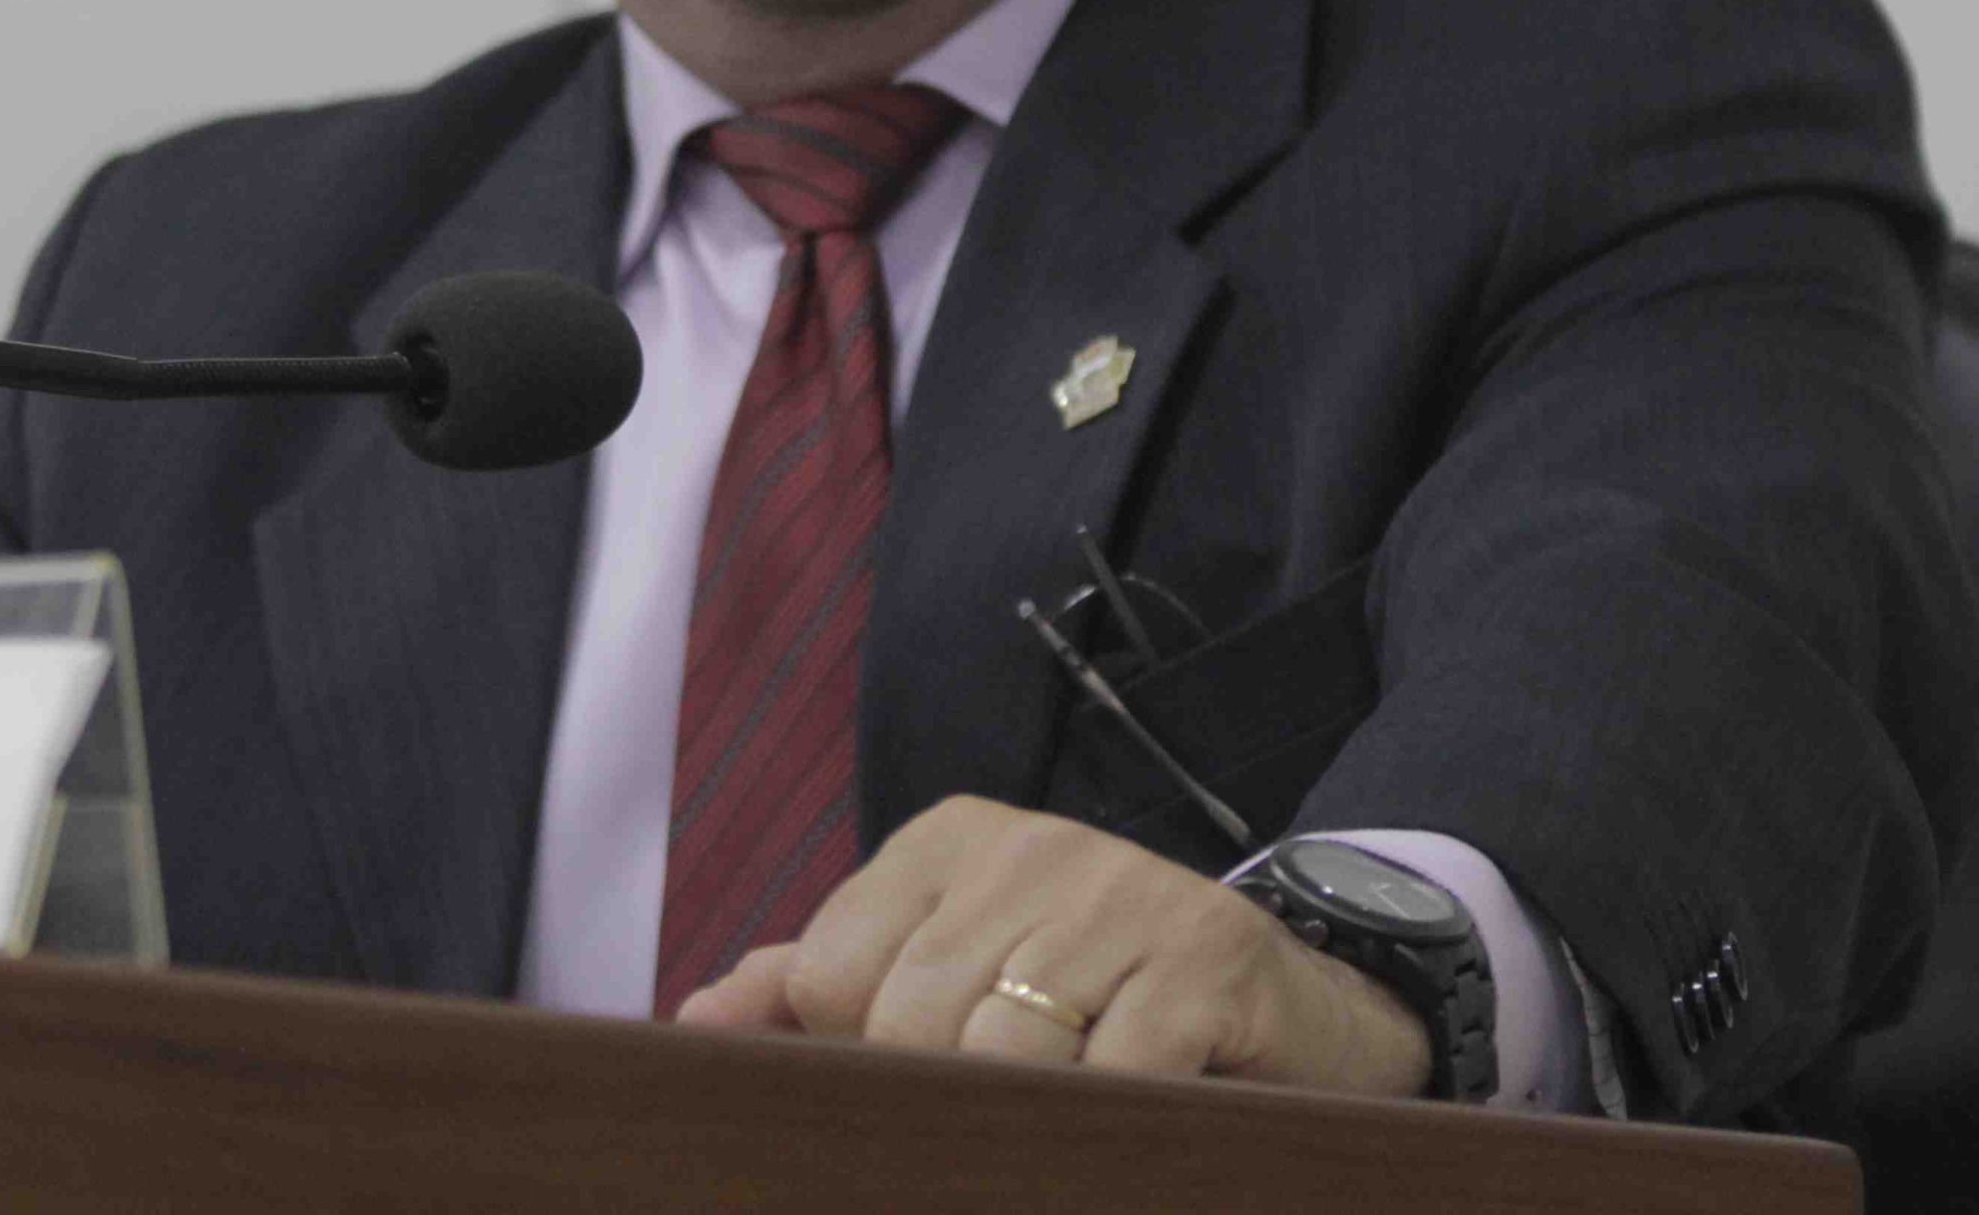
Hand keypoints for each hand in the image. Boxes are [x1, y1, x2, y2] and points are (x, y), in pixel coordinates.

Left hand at [673, 796, 1428, 1094]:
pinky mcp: (1205, 957)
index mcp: (952, 842)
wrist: (1283, 1001)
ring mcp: (1124, 893)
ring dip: (1021, 1126)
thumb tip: (694, 1023)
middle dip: (938, 1106)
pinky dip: (1103, 1132)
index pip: (829, 973)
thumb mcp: (952, 972)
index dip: (857, 1064)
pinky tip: (1121, 1130)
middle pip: (909, 1023)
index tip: (914, 1089)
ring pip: (1002, 1057)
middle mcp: (1033, 846)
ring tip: (1048, 1135)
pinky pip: (1114, 1078)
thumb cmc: (1094, 997)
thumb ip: (817, 991)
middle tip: (990, 1126)